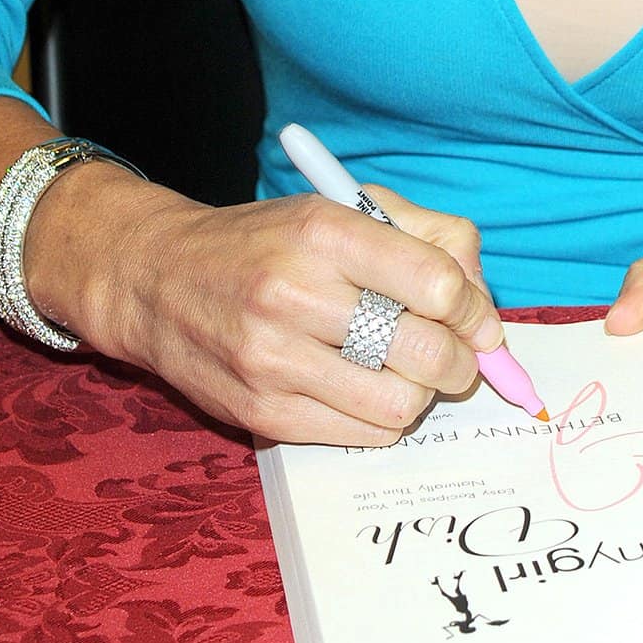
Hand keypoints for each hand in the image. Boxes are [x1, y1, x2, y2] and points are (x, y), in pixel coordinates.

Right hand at [31, 165, 504, 445]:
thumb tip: (484, 303)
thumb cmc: (268, 241)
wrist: (158, 280)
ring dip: (422, 394)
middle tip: (457, 355)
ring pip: (398, 406)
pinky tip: (365, 388)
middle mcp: (294, 294)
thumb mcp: (344, 207)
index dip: (473, 307)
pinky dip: (381, 418)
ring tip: (408, 371)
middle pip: (425, 352)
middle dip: (460, 360)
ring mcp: (273, 360)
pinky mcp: (260, 412)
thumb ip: (426, 236)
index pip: (436, 283)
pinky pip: (360, 436)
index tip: (476, 316)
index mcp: (323, 232)